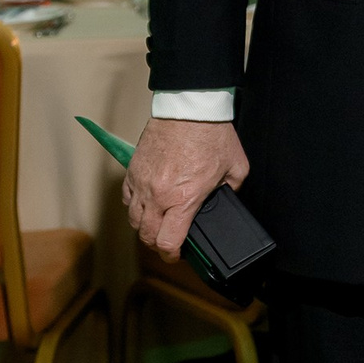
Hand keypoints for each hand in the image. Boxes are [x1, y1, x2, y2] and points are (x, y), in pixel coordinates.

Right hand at [123, 118, 248, 259]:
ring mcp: (142, 183)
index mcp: (184, 199)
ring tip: (158, 224)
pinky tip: (147, 204)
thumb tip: (227, 199)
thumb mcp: (236, 167)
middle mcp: (158, 195)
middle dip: (158, 244)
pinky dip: (135, 207)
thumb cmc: (211, 134)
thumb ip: (232, 190)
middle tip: (169, 242)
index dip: (172, 255)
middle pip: (147, 236)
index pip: (168, 242)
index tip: (178, 255)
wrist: (189, 107)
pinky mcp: (133, 170)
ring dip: (145, 227)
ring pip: (134, 220)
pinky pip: (127, 199)